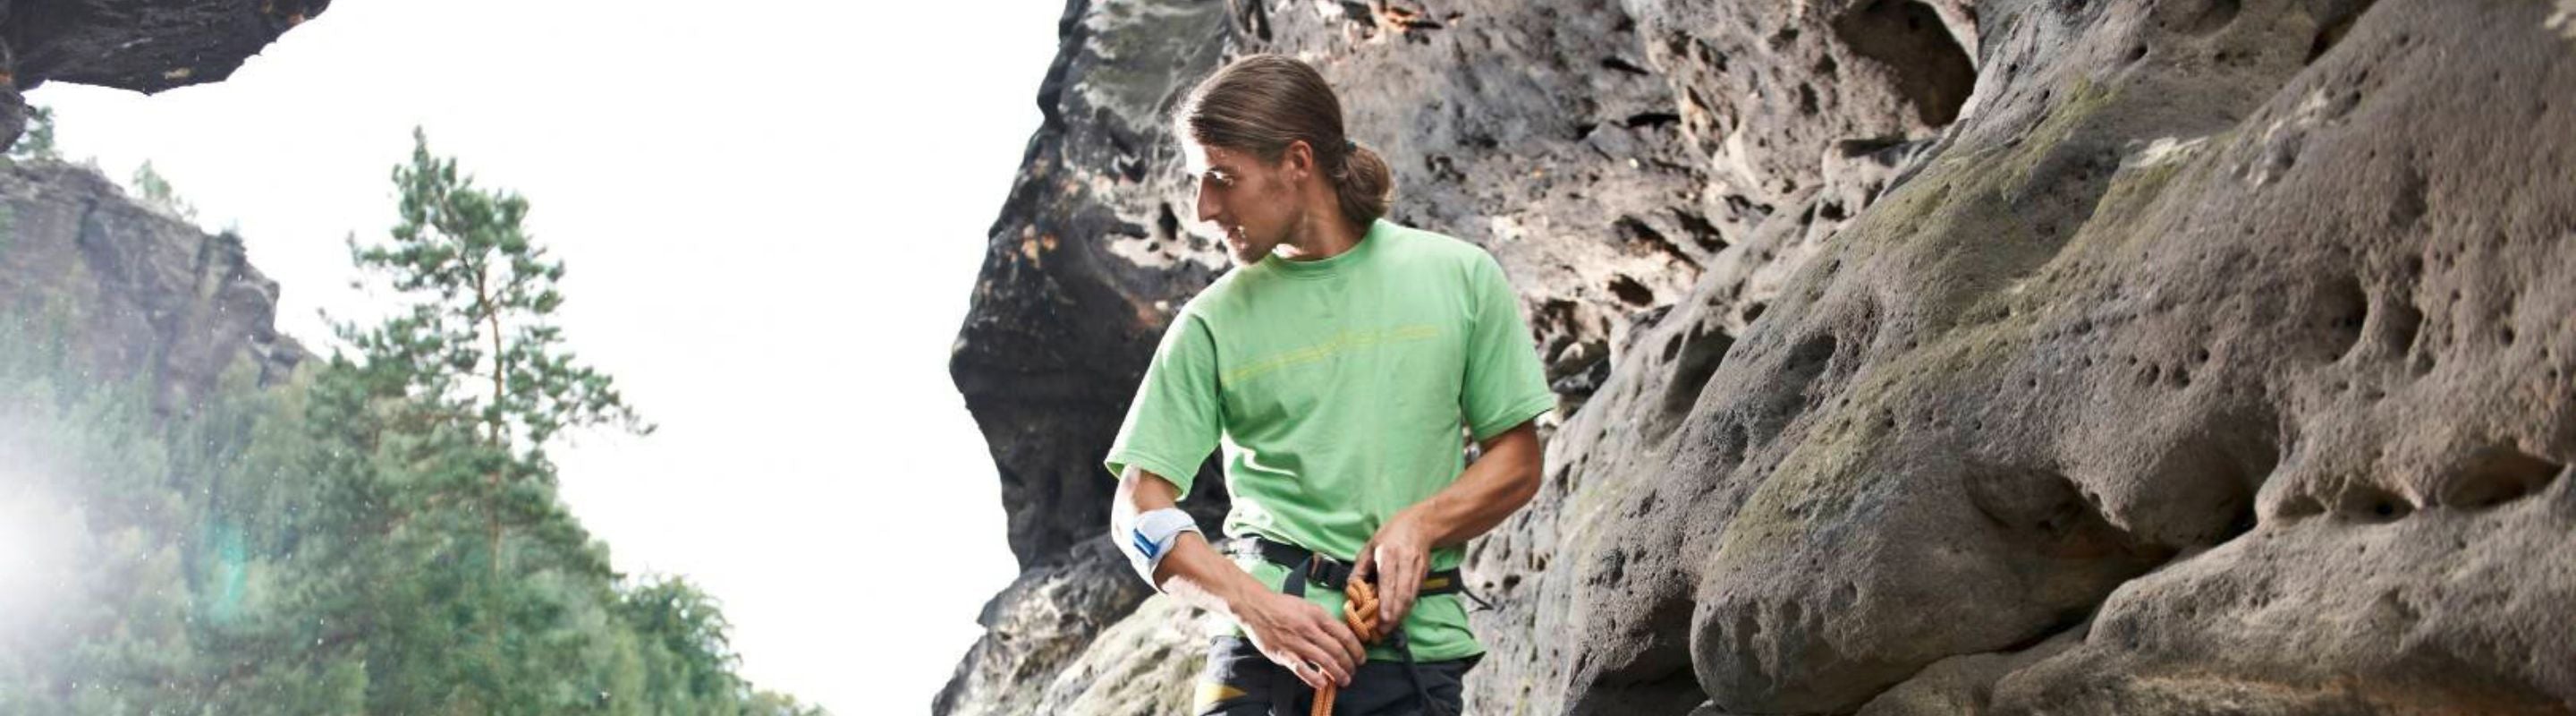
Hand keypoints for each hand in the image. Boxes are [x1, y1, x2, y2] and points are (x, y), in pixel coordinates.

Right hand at [1235, 590, 1365, 689]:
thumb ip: (1324, 621)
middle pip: (1337, 650)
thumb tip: (1341, 636)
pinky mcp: (1282, 653)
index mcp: (1317, 615)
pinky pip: (1301, 669)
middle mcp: (1309, 629)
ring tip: (1344, 680)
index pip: (1344, 634)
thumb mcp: (1308, 606)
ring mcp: (1295, 642)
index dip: (1356, 649)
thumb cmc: (1282, 606)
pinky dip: (1314, 678)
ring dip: (1338, 674)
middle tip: (1353, 671)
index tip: (1361, 657)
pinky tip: (1322, 683)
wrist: (1255, 607)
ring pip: (1324, 661)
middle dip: (1349, 664)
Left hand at [1351, 509, 1432, 629]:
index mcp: (1389, 554)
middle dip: (1394, 614)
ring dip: (1401, 615)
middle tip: (1383, 631)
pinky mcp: (1424, 574)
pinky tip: (1398, 617)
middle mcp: (1405, 562)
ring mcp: (1417, 569)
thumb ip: (1360, 568)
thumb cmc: (1389, 535)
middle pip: (1402, 593)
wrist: (1420, 525)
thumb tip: (1351, 589)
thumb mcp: (1369, 546)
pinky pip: (1415, 595)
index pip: (1388, 581)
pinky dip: (1406, 608)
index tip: (1383, 618)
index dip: (1387, 601)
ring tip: (1389, 628)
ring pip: (1410, 597)